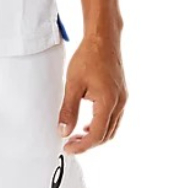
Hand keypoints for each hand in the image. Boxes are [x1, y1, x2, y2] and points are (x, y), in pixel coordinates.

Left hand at [58, 36, 126, 153]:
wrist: (103, 39)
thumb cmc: (88, 57)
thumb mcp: (73, 84)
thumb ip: (68, 110)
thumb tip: (64, 132)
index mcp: (108, 102)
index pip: (96, 135)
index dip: (82, 145)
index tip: (67, 148)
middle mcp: (120, 103)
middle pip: (106, 135)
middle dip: (88, 143)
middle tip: (70, 143)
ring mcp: (123, 99)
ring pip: (112, 127)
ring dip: (95, 135)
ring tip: (77, 135)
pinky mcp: (122, 94)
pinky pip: (114, 117)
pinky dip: (101, 124)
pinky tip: (88, 121)